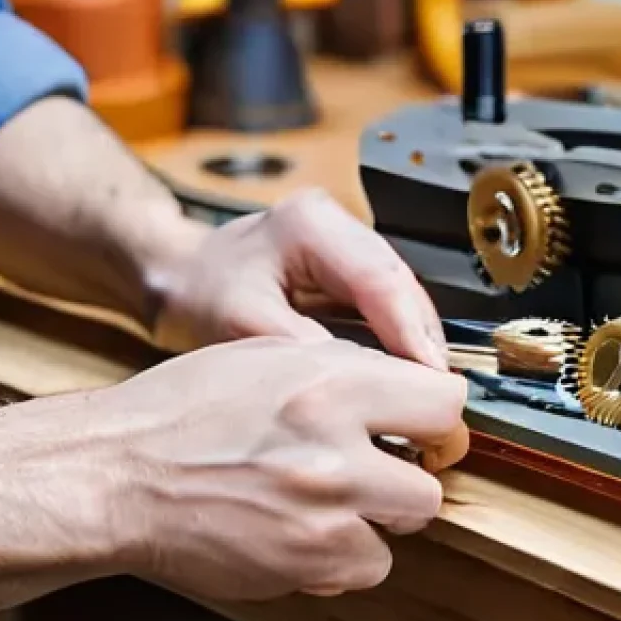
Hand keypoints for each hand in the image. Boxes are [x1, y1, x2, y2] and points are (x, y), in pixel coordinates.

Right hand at [87, 336, 467, 600]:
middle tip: (379, 469)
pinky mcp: (304, 563)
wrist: (117, 475)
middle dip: (410, 475)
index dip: (437, 417)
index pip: (445, 403)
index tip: (425, 427)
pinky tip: (304, 529)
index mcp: (329, 383)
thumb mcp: (269, 356)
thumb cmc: (182, 411)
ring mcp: (322, 513)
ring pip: (406, 527)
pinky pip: (366, 568)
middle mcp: (334, 448)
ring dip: (378, 517)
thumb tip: (403, 388)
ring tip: (330, 498)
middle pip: (433, 480)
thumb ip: (347, 369)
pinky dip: (345, 555)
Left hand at [148, 188, 447, 368]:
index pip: (380, 279)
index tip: (431, 380)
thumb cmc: (198, 292)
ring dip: (417, 344)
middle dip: (423, 341)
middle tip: (440, 396)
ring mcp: (349, 243)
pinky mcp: (351, 267)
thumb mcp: (239, 324)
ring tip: (429, 393)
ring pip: (403, 296)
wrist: (180, 276)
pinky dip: (400, 341)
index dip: (411, 332)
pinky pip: (389, 306)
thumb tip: (361, 382)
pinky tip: (405, 377)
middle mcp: (339, 224)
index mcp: (311, 223)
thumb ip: (300, 348)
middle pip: (402, 286)